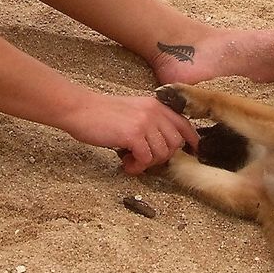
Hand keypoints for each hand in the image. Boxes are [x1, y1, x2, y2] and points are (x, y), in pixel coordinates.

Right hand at [63, 92, 200, 174]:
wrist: (81, 109)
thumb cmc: (103, 113)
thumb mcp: (134, 110)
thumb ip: (151, 122)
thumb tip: (164, 145)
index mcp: (156, 105)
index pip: (184, 124)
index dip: (191, 140)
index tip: (192, 151)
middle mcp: (154, 112)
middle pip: (175, 144)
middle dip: (162, 157)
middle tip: (144, 159)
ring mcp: (145, 123)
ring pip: (162, 154)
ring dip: (148, 164)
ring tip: (132, 161)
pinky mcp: (133, 135)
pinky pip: (146, 159)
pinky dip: (137, 166)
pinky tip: (126, 163)